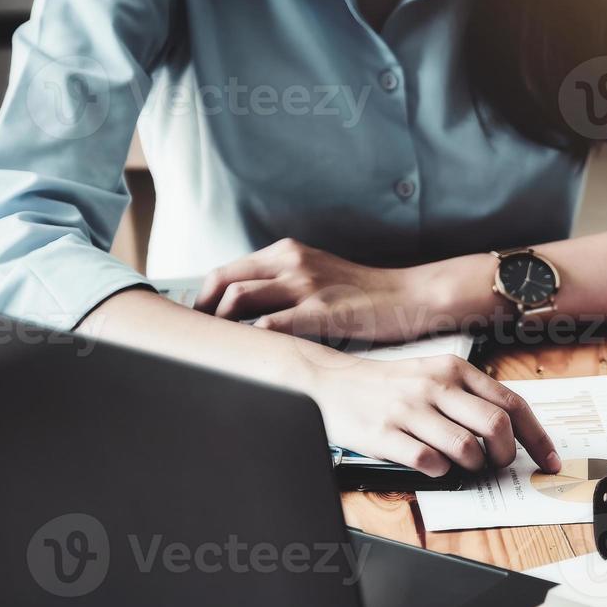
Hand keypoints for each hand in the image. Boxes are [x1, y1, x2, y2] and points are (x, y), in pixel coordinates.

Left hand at [195, 239, 496, 343]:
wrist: (412, 296)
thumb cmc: (368, 294)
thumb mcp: (320, 276)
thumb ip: (286, 283)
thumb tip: (252, 308)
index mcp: (288, 252)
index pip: (227, 271)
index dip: (203, 297)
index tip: (196, 319)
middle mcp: (291, 262)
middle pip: (223, 281)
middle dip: (201, 310)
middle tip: (195, 336)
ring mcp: (306, 284)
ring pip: (239, 298)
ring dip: (219, 324)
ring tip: (215, 347)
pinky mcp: (322, 311)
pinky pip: (271, 323)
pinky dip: (250, 337)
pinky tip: (247, 354)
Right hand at [309, 353, 560, 476]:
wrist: (328, 383)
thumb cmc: (389, 386)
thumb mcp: (434, 375)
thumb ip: (471, 396)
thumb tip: (513, 432)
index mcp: (454, 369)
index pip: (512, 403)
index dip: (538, 437)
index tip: (549, 460)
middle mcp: (435, 386)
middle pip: (496, 427)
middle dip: (507, 456)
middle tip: (498, 465)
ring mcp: (409, 410)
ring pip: (467, 448)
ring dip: (474, 467)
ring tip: (463, 465)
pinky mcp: (385, 435)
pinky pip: (430, 463)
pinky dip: (440, 472)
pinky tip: (433, 465)